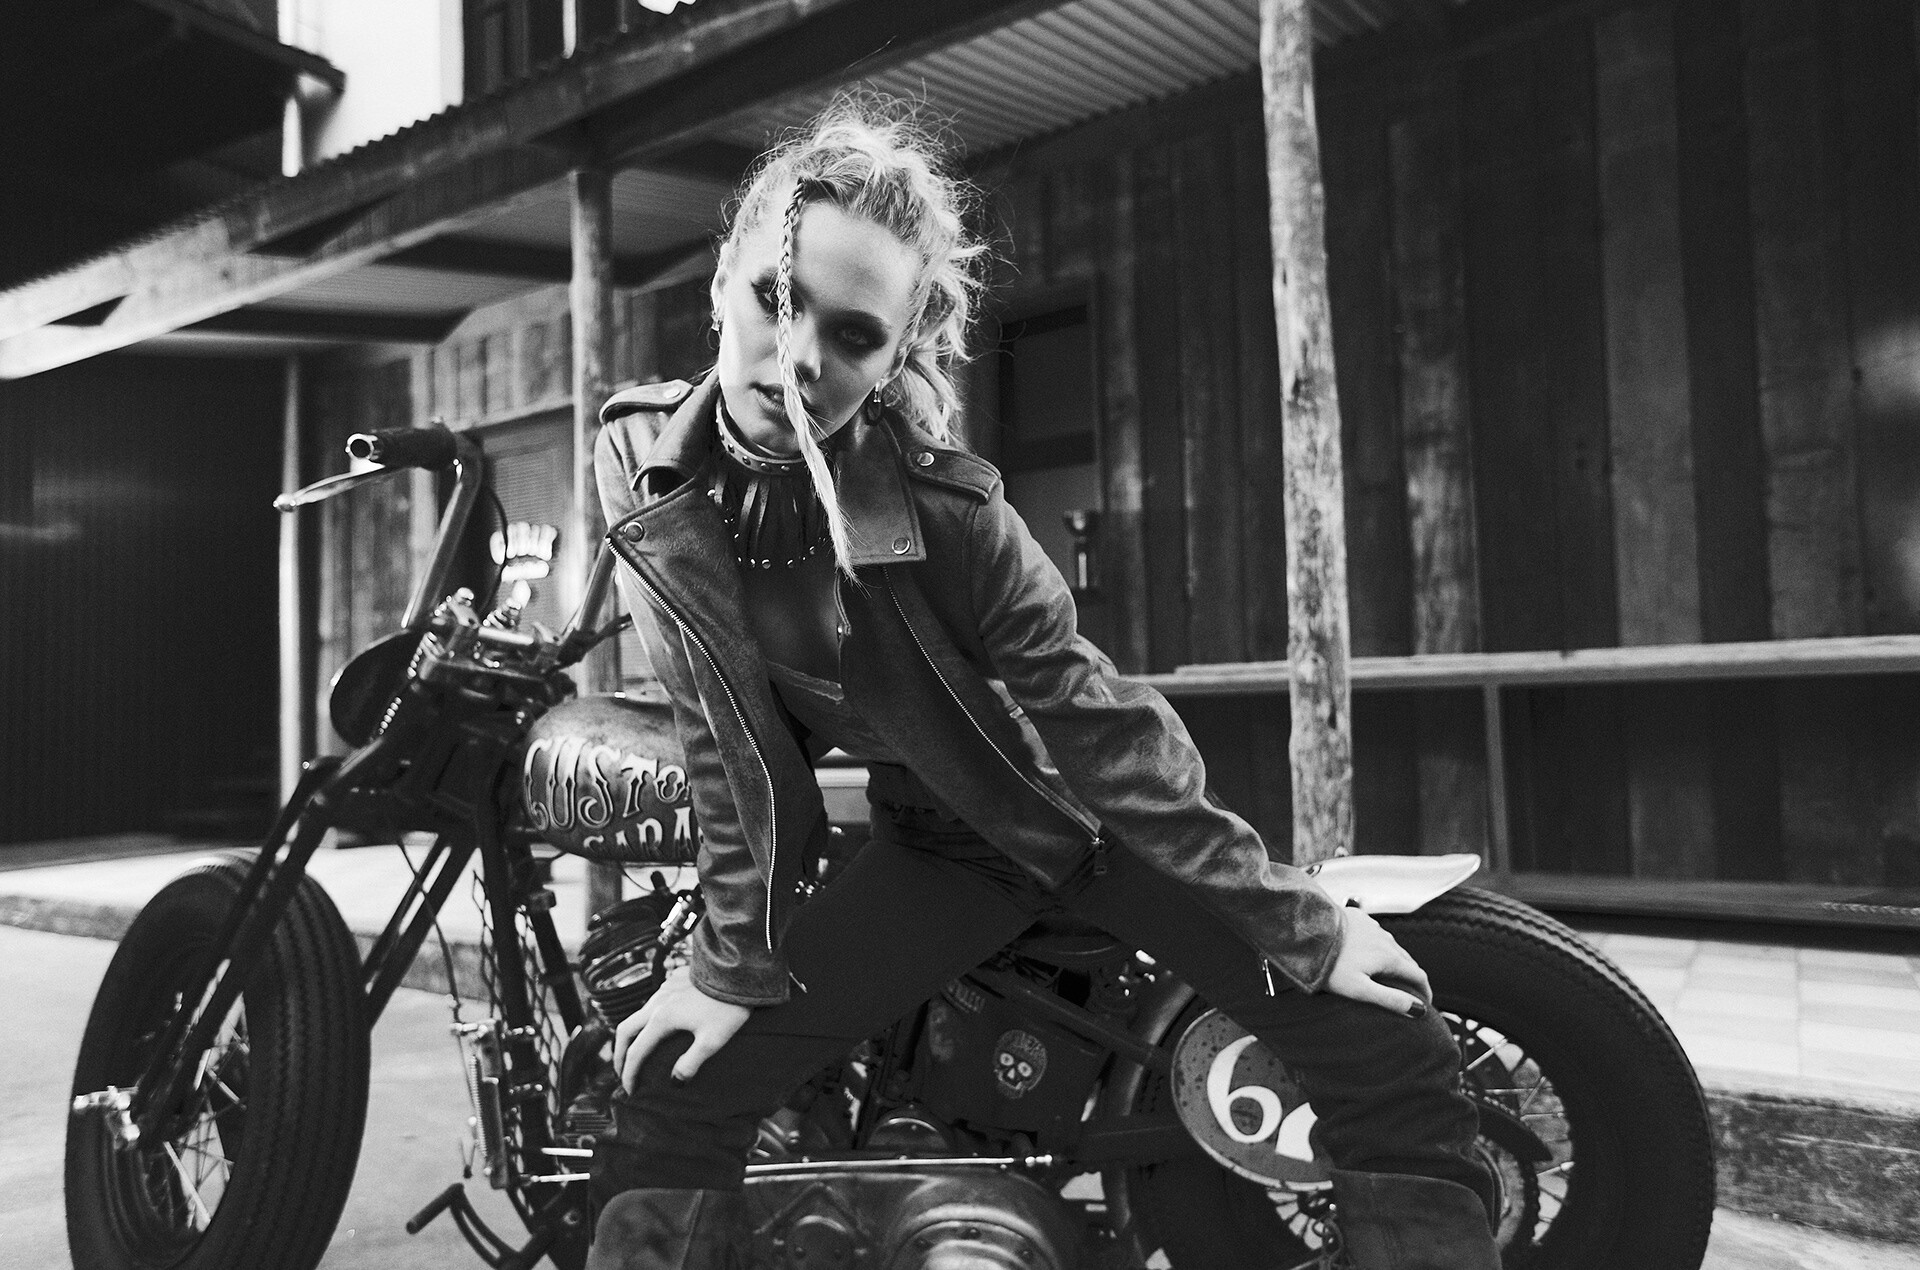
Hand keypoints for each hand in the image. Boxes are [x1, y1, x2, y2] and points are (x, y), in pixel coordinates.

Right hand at [613, 965, 752, 1090]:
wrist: (737, 972)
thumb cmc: (727, 1007)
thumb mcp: (712, 1041)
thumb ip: (691, 1063)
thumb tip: (675, 1082)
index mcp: (662, 1019)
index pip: (636, 1052)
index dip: (630, 1074)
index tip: (630, 1091)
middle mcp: (657, 1003)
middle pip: (625, 1030)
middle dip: (620, 1054)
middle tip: (622, 1072)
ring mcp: (664, 990)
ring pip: (637, 1014)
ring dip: (632, 1035)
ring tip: (637, 1050)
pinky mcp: (673, 981)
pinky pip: (652, 1002)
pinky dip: (646, 1019)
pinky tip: (659, 1025)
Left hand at [1322, 906, 1431, 1017]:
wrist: (1307, 933)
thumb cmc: (1331, 966)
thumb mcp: (1360, 989)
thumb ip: (1391, 1000)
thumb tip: (1419, 1011)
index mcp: (1390, 957)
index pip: (1419, 975)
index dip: (1425, 992)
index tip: (1426, 1004)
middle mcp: (1386, 939)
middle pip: (1407, 960)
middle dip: (1412, 977)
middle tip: (1412, 992)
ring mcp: (1373, 926)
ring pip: (1392, 946)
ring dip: (1396, 960)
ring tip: (1392, 974)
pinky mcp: (1358, 918)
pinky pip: (1375, 934)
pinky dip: (1379, 946)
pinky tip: (1371, 951)